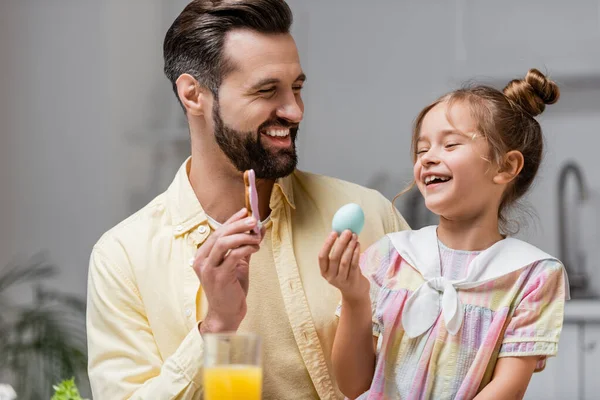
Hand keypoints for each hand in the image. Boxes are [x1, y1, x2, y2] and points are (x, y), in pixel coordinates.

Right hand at [193, 208, 264, 333]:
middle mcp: (201, 261)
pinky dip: (246, 249)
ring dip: (242, 236)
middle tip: (253, 220)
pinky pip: (233, 256)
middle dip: (238, 225)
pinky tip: (255, 248)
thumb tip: (257, 229)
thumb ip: (243, 247)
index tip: (245, 212)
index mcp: (202, 256)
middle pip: (219, 234)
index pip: (217, 232)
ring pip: (223, 243)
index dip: (231, 221)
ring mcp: (209, 269)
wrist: (226, 313)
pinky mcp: (219, 277)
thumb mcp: (237, 264)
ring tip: (256, 237)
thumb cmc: (230, 289)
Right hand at [319, 230, 368, 304]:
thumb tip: (342, 232)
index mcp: (324, 271)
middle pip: (334, 257)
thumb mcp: (337, 266)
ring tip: (354, 236)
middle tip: (347, 232)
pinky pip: (354, 264)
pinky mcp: (352, 281)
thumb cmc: (346, 274)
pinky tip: (358, 245)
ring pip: (345, 260)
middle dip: (341, 242)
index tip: (334, 233)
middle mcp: (331, 277)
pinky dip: (356, 253)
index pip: (322, 257)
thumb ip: (338, 252)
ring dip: (350, 246)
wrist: (355, 293)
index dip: (327, 244)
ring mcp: (341, 280)